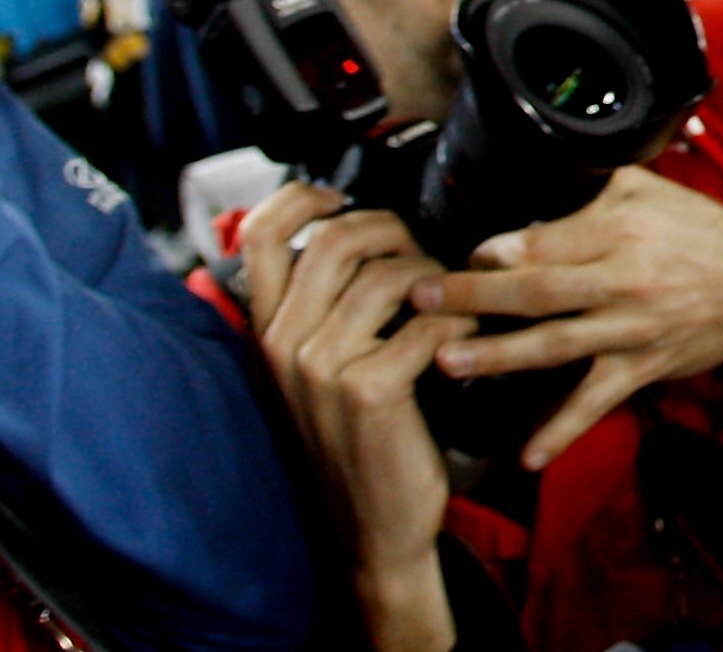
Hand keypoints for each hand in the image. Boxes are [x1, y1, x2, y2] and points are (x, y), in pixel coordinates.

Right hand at [243, 182, 472, 651]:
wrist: (373, 527)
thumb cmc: (363, 436)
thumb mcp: (324, 367)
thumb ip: (329, 303)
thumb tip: (365, 230)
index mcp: (268, 331)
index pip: (257, 235)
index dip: (300, 198)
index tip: (341, 197)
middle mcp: (284, 343)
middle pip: (336, 237)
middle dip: (395, 233)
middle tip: (423, 264)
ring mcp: (321, 367)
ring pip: (392, 275)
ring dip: (438, 282)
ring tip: (449, 312)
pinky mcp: (369, 390)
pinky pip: (429, 322)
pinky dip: (461, 327)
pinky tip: (464, 349)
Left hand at [415, 167, 722, 471]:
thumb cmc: (703, 234)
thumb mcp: (654, 192)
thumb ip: (595, 194)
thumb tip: (533, 203)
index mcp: (624, 229)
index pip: (552, 239)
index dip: (505, 249)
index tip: (465, 255)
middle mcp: (623, 280)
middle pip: (539, 291)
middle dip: (474, 298)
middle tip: (420, 299)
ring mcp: (629, 330)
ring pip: (554, 345)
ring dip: (497, 357)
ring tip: (446, 363)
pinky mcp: (638, 369)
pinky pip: (594, 403)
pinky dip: (562, 430)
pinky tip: (526, 455)